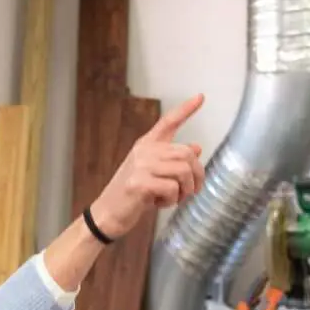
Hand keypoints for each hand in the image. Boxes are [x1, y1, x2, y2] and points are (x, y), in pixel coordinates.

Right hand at [89, 95, 206, 238]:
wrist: (108, 212)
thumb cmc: (133, 194)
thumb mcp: (154, 172)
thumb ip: (173, 159)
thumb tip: (196, 148)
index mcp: (147, 144)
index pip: (168, 122)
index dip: (186, 109)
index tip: (201, 97)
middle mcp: (144, 150)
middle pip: (187, 155)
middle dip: (196, 177)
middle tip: (191, 191)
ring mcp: (141, 165)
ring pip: (183, 172)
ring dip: (185, 190)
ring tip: (174, 198)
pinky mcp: (140, 183)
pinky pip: (172, 189)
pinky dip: (172, 201)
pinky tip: (158, 203)